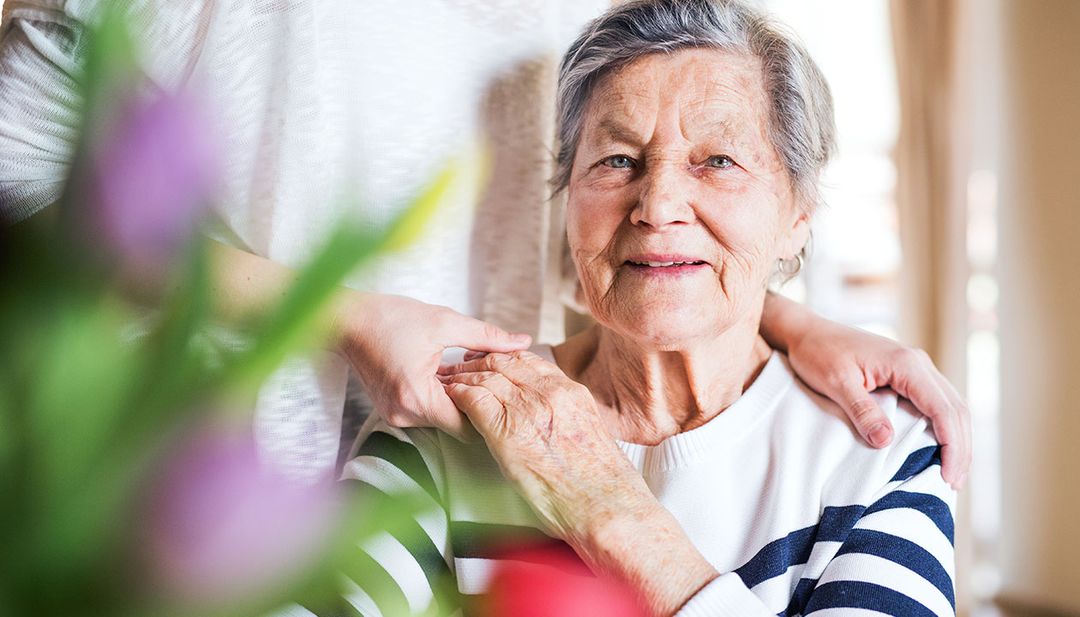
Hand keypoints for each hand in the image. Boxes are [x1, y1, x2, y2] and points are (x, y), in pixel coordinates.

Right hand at [332, 293, 531, 439]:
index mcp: (417, 397)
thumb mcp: (444, 321)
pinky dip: (440, 395)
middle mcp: (404, 414)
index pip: (467, 426)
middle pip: (455, 424)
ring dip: (458, 398)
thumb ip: (487, 337)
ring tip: (472, 373)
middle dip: (476, 403)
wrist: (346, 319)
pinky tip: (448, 374)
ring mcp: (396, 414)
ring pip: (442, 418)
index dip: (489, 412)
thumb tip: (523, 342)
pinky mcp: (392, 409)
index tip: (506, 396)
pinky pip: (427, 410)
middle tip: (497, 383)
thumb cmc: (389, 318)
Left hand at [439, 351, 717, 614]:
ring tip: (449, 377)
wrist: (604, 504)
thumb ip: (569, 418)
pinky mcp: (508, 431)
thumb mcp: (590, 436)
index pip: (530, 361)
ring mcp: (529, 409)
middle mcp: (550, 393)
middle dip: (480, 360)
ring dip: (464, 374)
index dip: (506, 357)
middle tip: (463, 363)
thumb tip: (555, 423)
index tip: (492, 359)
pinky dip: (459, 394)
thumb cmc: (602, 485)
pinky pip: (475, 400)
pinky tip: (451, 395)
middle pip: (506, 362)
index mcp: (571, 393)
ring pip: (487, 376)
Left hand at [785, 319, 970, 489]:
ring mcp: (915, 366)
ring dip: (956, 438)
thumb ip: (862, 411)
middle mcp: (918, 363)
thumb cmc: (818, 353)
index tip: (948, 478)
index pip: (944, 410)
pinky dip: (943, 426)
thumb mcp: (836, 383)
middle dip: (960, 448)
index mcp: (906, 364)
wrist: (807, 332)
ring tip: (952, 473)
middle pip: (956, 409)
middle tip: (955, 484)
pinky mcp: (906, 373)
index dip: (952, 446)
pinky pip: (935, 401)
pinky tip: (939, 447)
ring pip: (951, 405)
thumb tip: (886, 442)